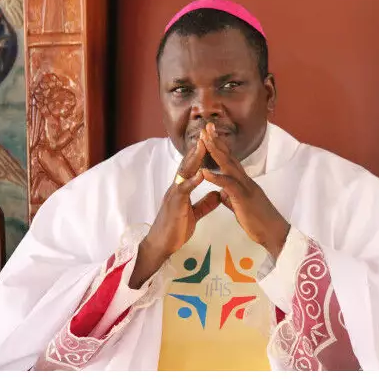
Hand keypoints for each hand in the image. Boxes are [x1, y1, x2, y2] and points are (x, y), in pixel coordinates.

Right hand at [129, 137, 220, 287]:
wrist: (161, 246)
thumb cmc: (175, 230)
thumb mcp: (194, 214)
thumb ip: (205, 204)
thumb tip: (217, 194)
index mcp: (181, 189)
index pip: (191, 167)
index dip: (200, 153)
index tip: (210, 140)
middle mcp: (176, 188)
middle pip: (187, 164)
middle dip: (197, 148)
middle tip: (206, 132)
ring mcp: (174, 195)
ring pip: (184, 172)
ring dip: (194, 159)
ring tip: (203, 145)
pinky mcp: (174, 205)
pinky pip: (183, 191)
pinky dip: (192, 181)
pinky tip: (201, 174)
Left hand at [200, 123, 290, 258]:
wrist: (274, 233)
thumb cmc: (259, 222)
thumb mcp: (241, 207)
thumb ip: (232, 198)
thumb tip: (223, 194)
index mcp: (243, 182)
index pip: (230, 160)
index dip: (220, 147)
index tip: (210, 135)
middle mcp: (245, 180)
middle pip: (229, 157)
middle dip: (216, 141)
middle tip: (206, 127)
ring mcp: (245, 188)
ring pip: (229, 165)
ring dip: (215, 151)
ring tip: (204, 140)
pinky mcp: (243, 198)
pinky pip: (228, 185)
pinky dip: (216, 177)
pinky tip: (204, 172)